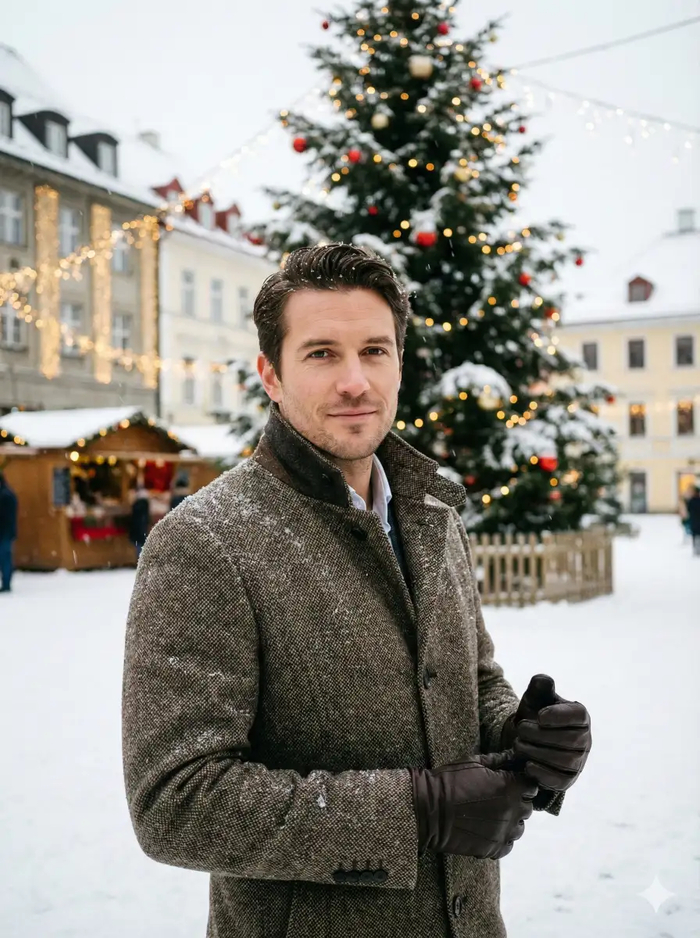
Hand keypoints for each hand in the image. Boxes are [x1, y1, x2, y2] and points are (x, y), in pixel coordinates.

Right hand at [410, 751, 537, 859]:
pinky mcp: (493, 849)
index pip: (531, 786)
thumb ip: (498, 760)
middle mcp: (512, 811)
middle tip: (499, 797)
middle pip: (527, 808)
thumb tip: (513, 755)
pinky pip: (508, 845)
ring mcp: (503, 832)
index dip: (522, 782)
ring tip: (492, 814)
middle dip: (517, 801)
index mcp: (510, 788)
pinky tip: (488, 829)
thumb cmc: (450, 780)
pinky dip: (501, 838)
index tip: (511, 781)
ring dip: (510, 821)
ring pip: (519, 828)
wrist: (429, 809)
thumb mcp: (474, 763)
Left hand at [506, 674, 591, 792]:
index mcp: (580, 716)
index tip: (540, 716)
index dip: (560, 716)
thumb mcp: (535, 697)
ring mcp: (578, 762)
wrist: (525, 739)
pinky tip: (527, 765)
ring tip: (518, 744)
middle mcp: (584, 739)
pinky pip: (560, 781)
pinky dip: (543, 774)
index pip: (578, 716)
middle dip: (542, 735)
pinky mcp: (567, 780)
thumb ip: (539, 686)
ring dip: (538, 752)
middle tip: (521, 729)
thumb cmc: (534, 714)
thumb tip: (544, 680)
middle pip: (571, 740)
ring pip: (565, 761)